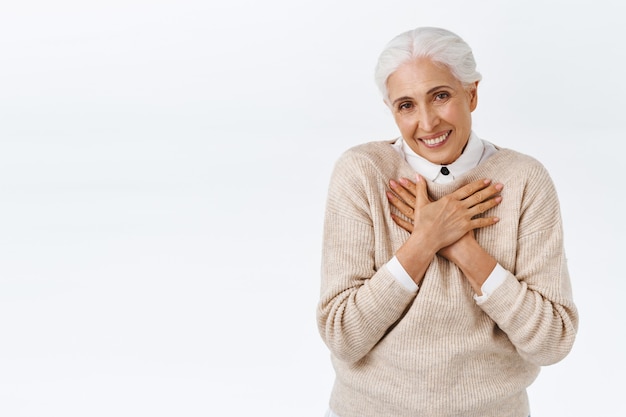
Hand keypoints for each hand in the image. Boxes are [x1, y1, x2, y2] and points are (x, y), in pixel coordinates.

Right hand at [387, 175, 502, 251]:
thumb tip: (417, 175)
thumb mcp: (421, 203)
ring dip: (491, 202)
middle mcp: (458, 206)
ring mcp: (463, 217)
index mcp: (449, 199)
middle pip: (477, 196)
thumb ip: (421, 188)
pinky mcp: (465, 227)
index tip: (487, 180)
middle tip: (500, 186)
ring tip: (500, 198)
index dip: (478, 184)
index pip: (468, 189)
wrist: (426, 238)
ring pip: (481, 207)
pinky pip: (480, 223)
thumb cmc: (422, 222)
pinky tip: (497, 218)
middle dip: (490, 190)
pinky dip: (489, 220)